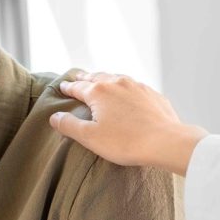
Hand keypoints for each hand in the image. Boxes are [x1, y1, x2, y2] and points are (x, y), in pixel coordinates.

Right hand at [51, 72, 208, 176]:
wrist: (165, 142)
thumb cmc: (126, 142)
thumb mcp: (90, 137)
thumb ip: (69, 125)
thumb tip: (55, 116)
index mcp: (98, 92)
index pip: (78, 87)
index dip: (68, 87)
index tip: (62, 86)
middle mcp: (116, 83)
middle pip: (96, 77)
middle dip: (85, 78)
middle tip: (78, 77)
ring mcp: (137, 86)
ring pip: (116, 77)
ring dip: (105, 78)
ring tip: (100, 80)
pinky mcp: (152, 94)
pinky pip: (133, 86)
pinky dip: (124, 86)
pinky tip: (126, 92)